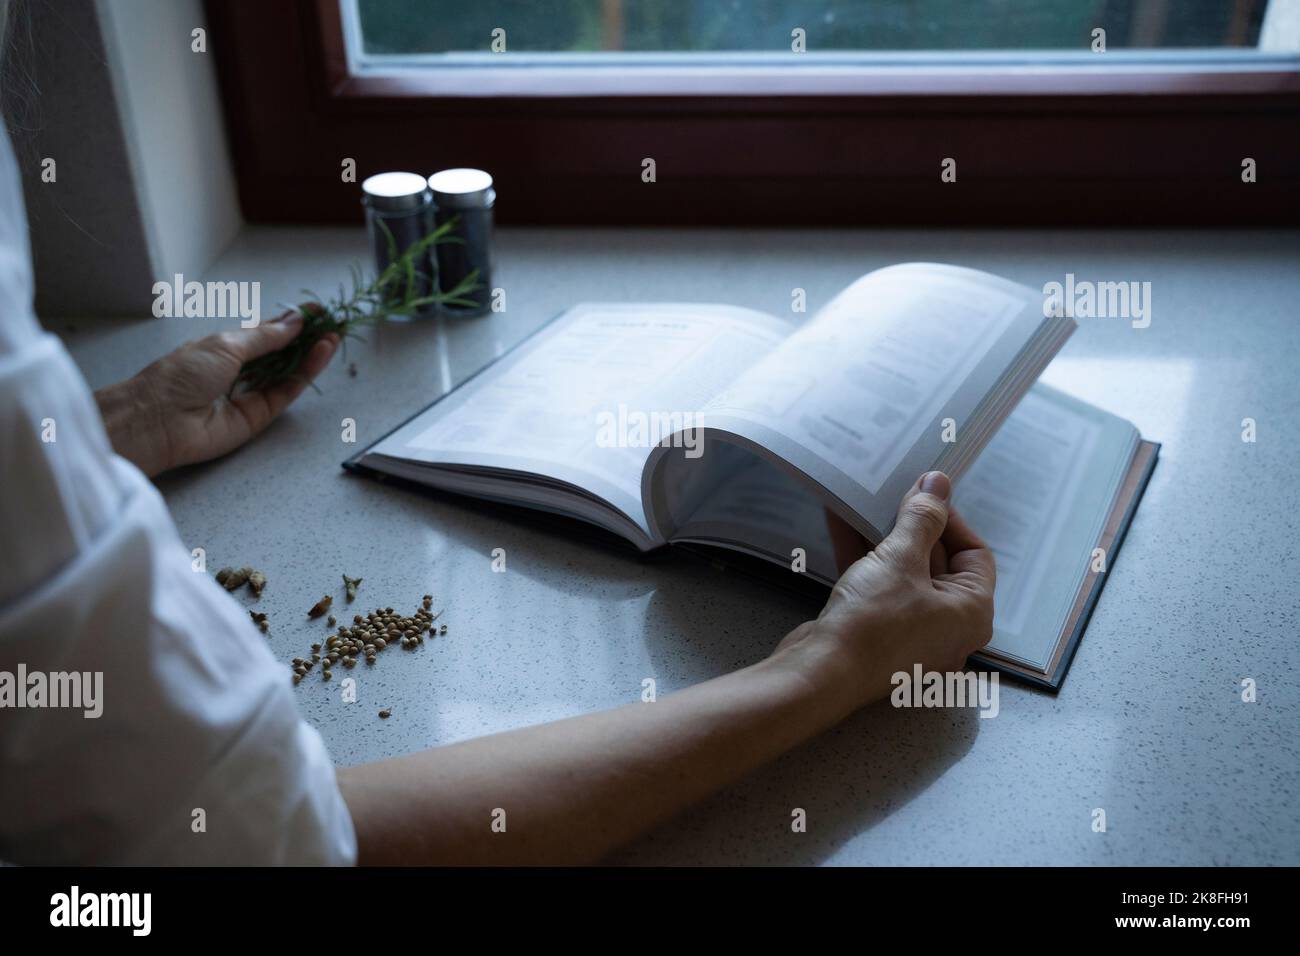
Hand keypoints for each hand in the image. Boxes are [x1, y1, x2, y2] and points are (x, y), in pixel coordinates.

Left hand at [94, 312, 337, 476]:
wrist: (159, 420)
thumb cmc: (181, 375)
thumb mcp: (225, 345)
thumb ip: (265, 336)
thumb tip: (294, 322)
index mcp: (225, 348)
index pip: (265, 332)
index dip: (290, 322)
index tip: (315, 311)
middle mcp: (240, 370)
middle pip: (281, 353)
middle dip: (306, 338)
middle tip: (332, 324)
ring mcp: (251, 393)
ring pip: (289, 372)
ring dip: (311, 354)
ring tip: (333, 336)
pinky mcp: (259, 416)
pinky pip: (287, 391)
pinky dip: (306, 373)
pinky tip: (320, 354)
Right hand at [772, 471, 995, 713]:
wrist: (821, 673)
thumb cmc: (874, 622)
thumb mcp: (900, 559)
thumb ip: (921, 518)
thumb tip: (938, 483)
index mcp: (971, 612)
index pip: (974, 553)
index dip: (950, 519)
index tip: (922, 494)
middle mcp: (948, 626)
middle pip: (937, 562)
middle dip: (911, 524)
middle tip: (891, 491)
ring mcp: (911, 632)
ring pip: (903, 573)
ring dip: (882, 537)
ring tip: (864, 501)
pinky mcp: (877, 634)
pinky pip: (878, 587)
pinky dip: (863, 558)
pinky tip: (841, 523)